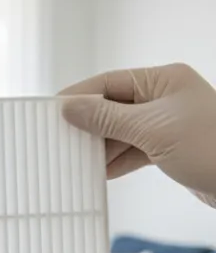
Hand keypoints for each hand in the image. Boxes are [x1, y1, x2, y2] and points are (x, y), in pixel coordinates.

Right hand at [60, 63, 215, 206]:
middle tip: (60, 140)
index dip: (79, 96)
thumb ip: (106, 118)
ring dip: (101, 146)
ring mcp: (168, 122)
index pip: (110, 82)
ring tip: (77, 160)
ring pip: (121, 130)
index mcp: (164, 80)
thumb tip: (70, 108)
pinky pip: (133, 149)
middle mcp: (165, 97)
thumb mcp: (151, 130)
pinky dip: (117, 160)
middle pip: (113, 107)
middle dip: (89, 125)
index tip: (52, 111)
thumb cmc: (212, 148)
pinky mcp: (170, 147)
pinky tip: (100, 172)